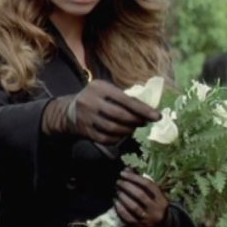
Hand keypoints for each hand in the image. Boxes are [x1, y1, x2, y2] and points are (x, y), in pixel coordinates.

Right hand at [42, 80, 160, 144]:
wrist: (69, 111)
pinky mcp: (84, 130)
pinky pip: (106, 138)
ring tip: (134, 128)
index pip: (125, 100)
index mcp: (99, 87)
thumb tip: (149, 108)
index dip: (143, 109)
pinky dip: (117, 138)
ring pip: (113, 128)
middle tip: (145, 123)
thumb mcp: (106, 90)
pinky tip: (122, 135)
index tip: (157, 116)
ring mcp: (86, 117)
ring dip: (128, 130)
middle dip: (136, 121)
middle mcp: (90, 101)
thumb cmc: (96, 99)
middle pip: (120, 115)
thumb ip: (123, 97)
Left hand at [114, 168, 168, 226]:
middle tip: (118, 182)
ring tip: (117, 191)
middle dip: (127, 186)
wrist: (161, 226)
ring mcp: (148, 219)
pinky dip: (120, 209)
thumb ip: (141, 182)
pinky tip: (115, 202)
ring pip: (134, 207)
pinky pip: (128, 217)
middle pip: (140, 195)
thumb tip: (126, 170)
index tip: (123, 173)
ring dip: (123, 197)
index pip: (148, 185)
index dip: (134, 178)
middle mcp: (156, 209)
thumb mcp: (153, 194)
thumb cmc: (154, 205)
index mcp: (161, 199)